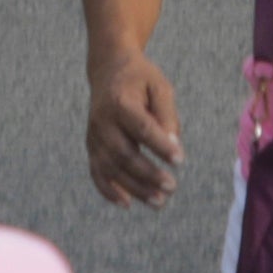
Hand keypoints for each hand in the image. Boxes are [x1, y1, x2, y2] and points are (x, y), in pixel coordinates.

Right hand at [86, 54, 186, 206]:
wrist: (108, 70)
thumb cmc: (139, 79)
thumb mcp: (159, 86)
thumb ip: (166, 114)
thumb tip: (173, 144)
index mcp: (120, 102)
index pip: (142, 128)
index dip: (160, 146)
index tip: (180, 160)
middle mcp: (102, 121)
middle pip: (123, 153)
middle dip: (148, 174)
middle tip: (172, 186)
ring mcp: (94, 135)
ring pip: (111, 168)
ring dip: (134, 188)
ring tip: (159, 201)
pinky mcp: (91, 146)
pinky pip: (96, 172)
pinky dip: (108, 190)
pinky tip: (127, 203)